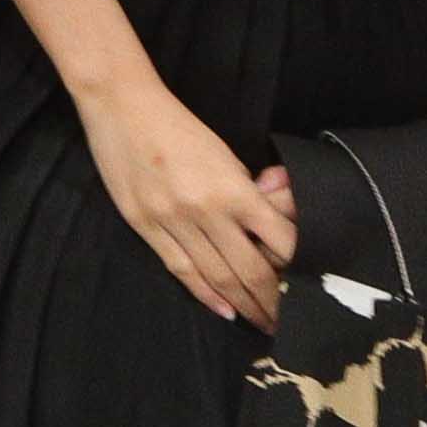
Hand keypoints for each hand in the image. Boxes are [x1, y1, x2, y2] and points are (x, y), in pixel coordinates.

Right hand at [88, 78, 299, 327]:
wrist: (120, 105)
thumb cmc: (179, 127)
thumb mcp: (227, 154)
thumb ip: (253, 191)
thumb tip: (281, 219)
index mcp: (234, 189)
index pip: (280, 242)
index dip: (297, 268)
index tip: (306, 285)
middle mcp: (206, 210)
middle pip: (251, 270)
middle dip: (273, 301)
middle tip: (288, 321)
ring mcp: (172, 220)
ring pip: (217, 276)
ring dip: (243, 304)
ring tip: (260, 321)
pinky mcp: (144, 224)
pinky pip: (181, 268)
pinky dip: (205, 293)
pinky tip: (223, 309)